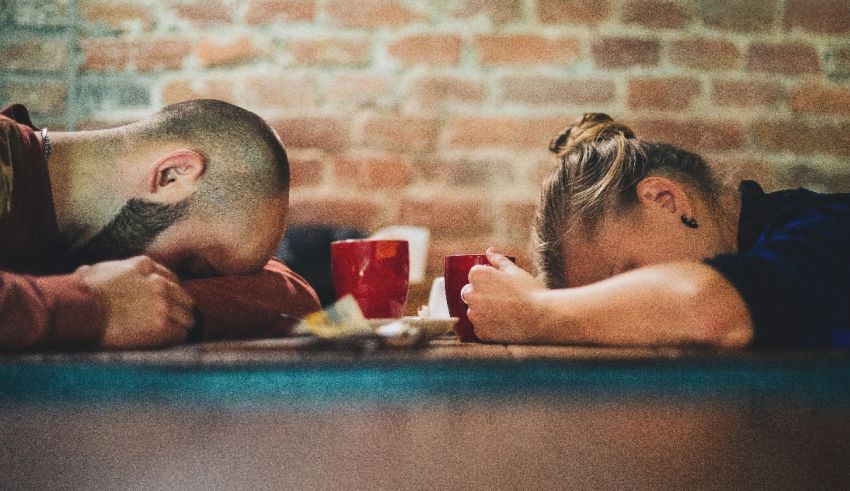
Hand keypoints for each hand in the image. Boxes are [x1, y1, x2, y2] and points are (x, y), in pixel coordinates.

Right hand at [75, 256, 194, 348]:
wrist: (77, 311)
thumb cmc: (78, 294)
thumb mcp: (93, 271)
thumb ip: (102, 271)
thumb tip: (86, 271)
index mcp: (145, 266)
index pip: (171, 279)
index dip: (168, 294)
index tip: (162, 305)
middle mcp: (159, 282)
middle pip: (184, 298)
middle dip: (177, 310)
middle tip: (168, 322)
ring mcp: (163, 303)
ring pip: (187, 317)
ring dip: (178, 326)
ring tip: (166, 336)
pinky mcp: (163, 324)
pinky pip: (181, 334)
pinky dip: (174, 340)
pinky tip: (164, 343)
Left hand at [464, 248, 546, 342]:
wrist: (541, 317)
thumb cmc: (530, 291)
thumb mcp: (514, 271)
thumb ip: (498, 260)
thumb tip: (489, 251)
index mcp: (478, 276)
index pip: (474, 275)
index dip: (488, 280)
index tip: (500, 285)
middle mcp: (471, 295)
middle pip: (471, 293)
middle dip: (483, 295)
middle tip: (503, 299)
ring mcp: (475, 315)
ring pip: (475, 311)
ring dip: (484, 312)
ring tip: (506, 312)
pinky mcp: (481, 332)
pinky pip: (480, 328)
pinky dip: (489, 327)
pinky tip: (505, 324)